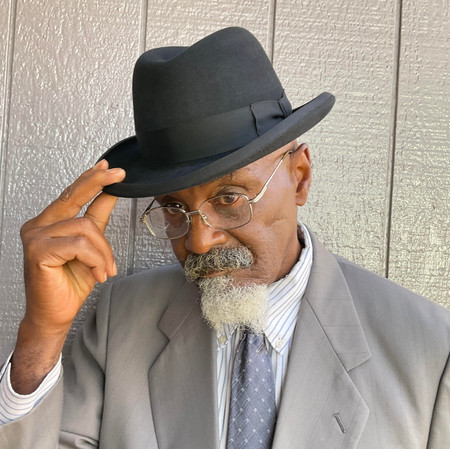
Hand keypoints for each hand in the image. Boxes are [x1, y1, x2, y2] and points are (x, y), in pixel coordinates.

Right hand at [11, 160, 125, 392]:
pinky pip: (80, 245)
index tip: (108, 167)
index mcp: (49, 223)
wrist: (55, 315)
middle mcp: (38, 225)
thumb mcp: (90, 248)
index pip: (71, 195)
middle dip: (99, 183)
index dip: (90, 179)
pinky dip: (96, 260)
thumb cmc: (70, 284)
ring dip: (104, 252)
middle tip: (120, 174)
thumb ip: (96, 221)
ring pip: (86, 227)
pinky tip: (97, 274)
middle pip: (74, 197)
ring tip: (105, 270)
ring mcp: (36, 237)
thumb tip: (109, 195)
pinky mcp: (38, 251)